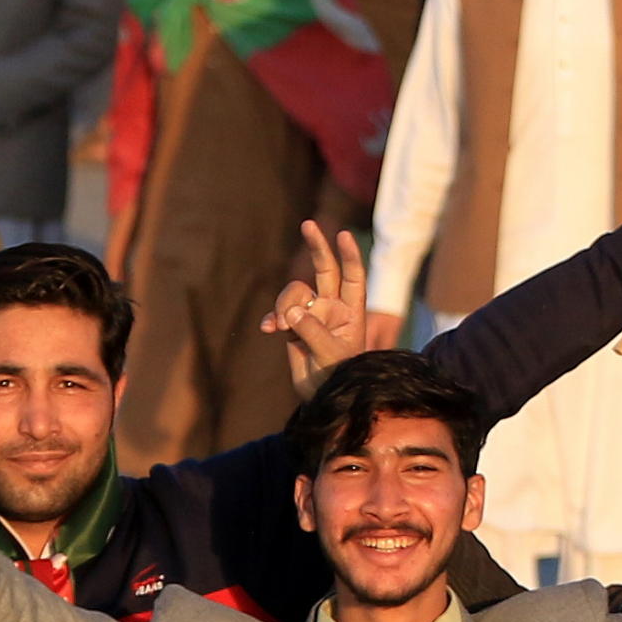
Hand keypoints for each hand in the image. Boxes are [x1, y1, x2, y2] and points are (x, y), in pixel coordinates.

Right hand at [258, 220, 375, 383]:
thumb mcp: (330, 355)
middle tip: (308, 223)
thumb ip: (312, 331)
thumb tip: (291, 311)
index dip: (349, 255)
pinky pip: (279, 312)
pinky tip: (268, 329)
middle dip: (317, 246)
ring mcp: (312, 315)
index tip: (343, 235)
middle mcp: (332, 308)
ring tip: (280, 327)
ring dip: (283, 304)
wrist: (322, 398)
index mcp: (351, 311)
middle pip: (324, 269)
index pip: (353, 277)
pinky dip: (272, 317)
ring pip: (294, 293)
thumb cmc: (338, 377)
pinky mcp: (293, 327)